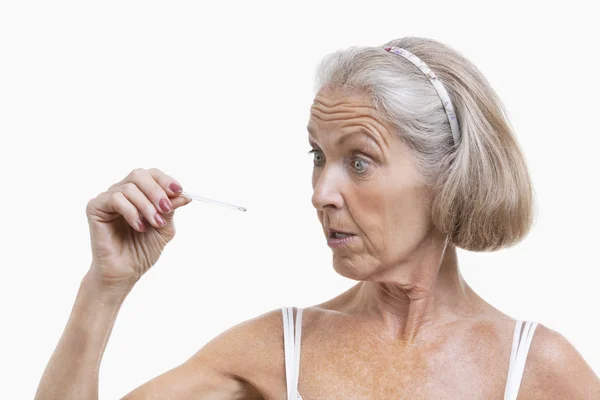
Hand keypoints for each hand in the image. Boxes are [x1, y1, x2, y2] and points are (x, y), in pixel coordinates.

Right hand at [85, 168, 191, 290]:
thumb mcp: (164, 228)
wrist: (125, 272)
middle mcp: (122, 192)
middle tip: (166, 209)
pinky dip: (131, 212)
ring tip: (155, 223)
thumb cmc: (142, 251)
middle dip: (156, 191)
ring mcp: (107, 199)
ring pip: (129, 187)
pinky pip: (115, 198)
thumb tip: (184, 195)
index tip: (179, 191)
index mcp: (139, 194)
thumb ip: (171, 209)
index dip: (165, 180)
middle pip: (139, 175)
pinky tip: (139, 227)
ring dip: (146, 205)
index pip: (151, 175)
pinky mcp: (95, 208)